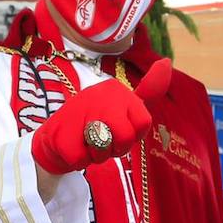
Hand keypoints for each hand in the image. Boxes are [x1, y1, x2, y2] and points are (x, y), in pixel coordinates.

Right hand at [31, 59, 171, 174]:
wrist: (55, 136)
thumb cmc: (94, 123)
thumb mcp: (125, 106)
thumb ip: (148, 90)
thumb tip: (166, 62)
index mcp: (116, 90)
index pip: (143, 123)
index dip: (132, 136)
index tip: (118, 131)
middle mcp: (99, 95)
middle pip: (125, 138)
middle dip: (115, 149)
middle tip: (102, 141)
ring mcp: (77, 111)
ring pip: (104, 149)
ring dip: (96, 155)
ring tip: (86, 142)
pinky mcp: (60, 131)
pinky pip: (81, 158)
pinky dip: (78, 160)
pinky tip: (71, 146)